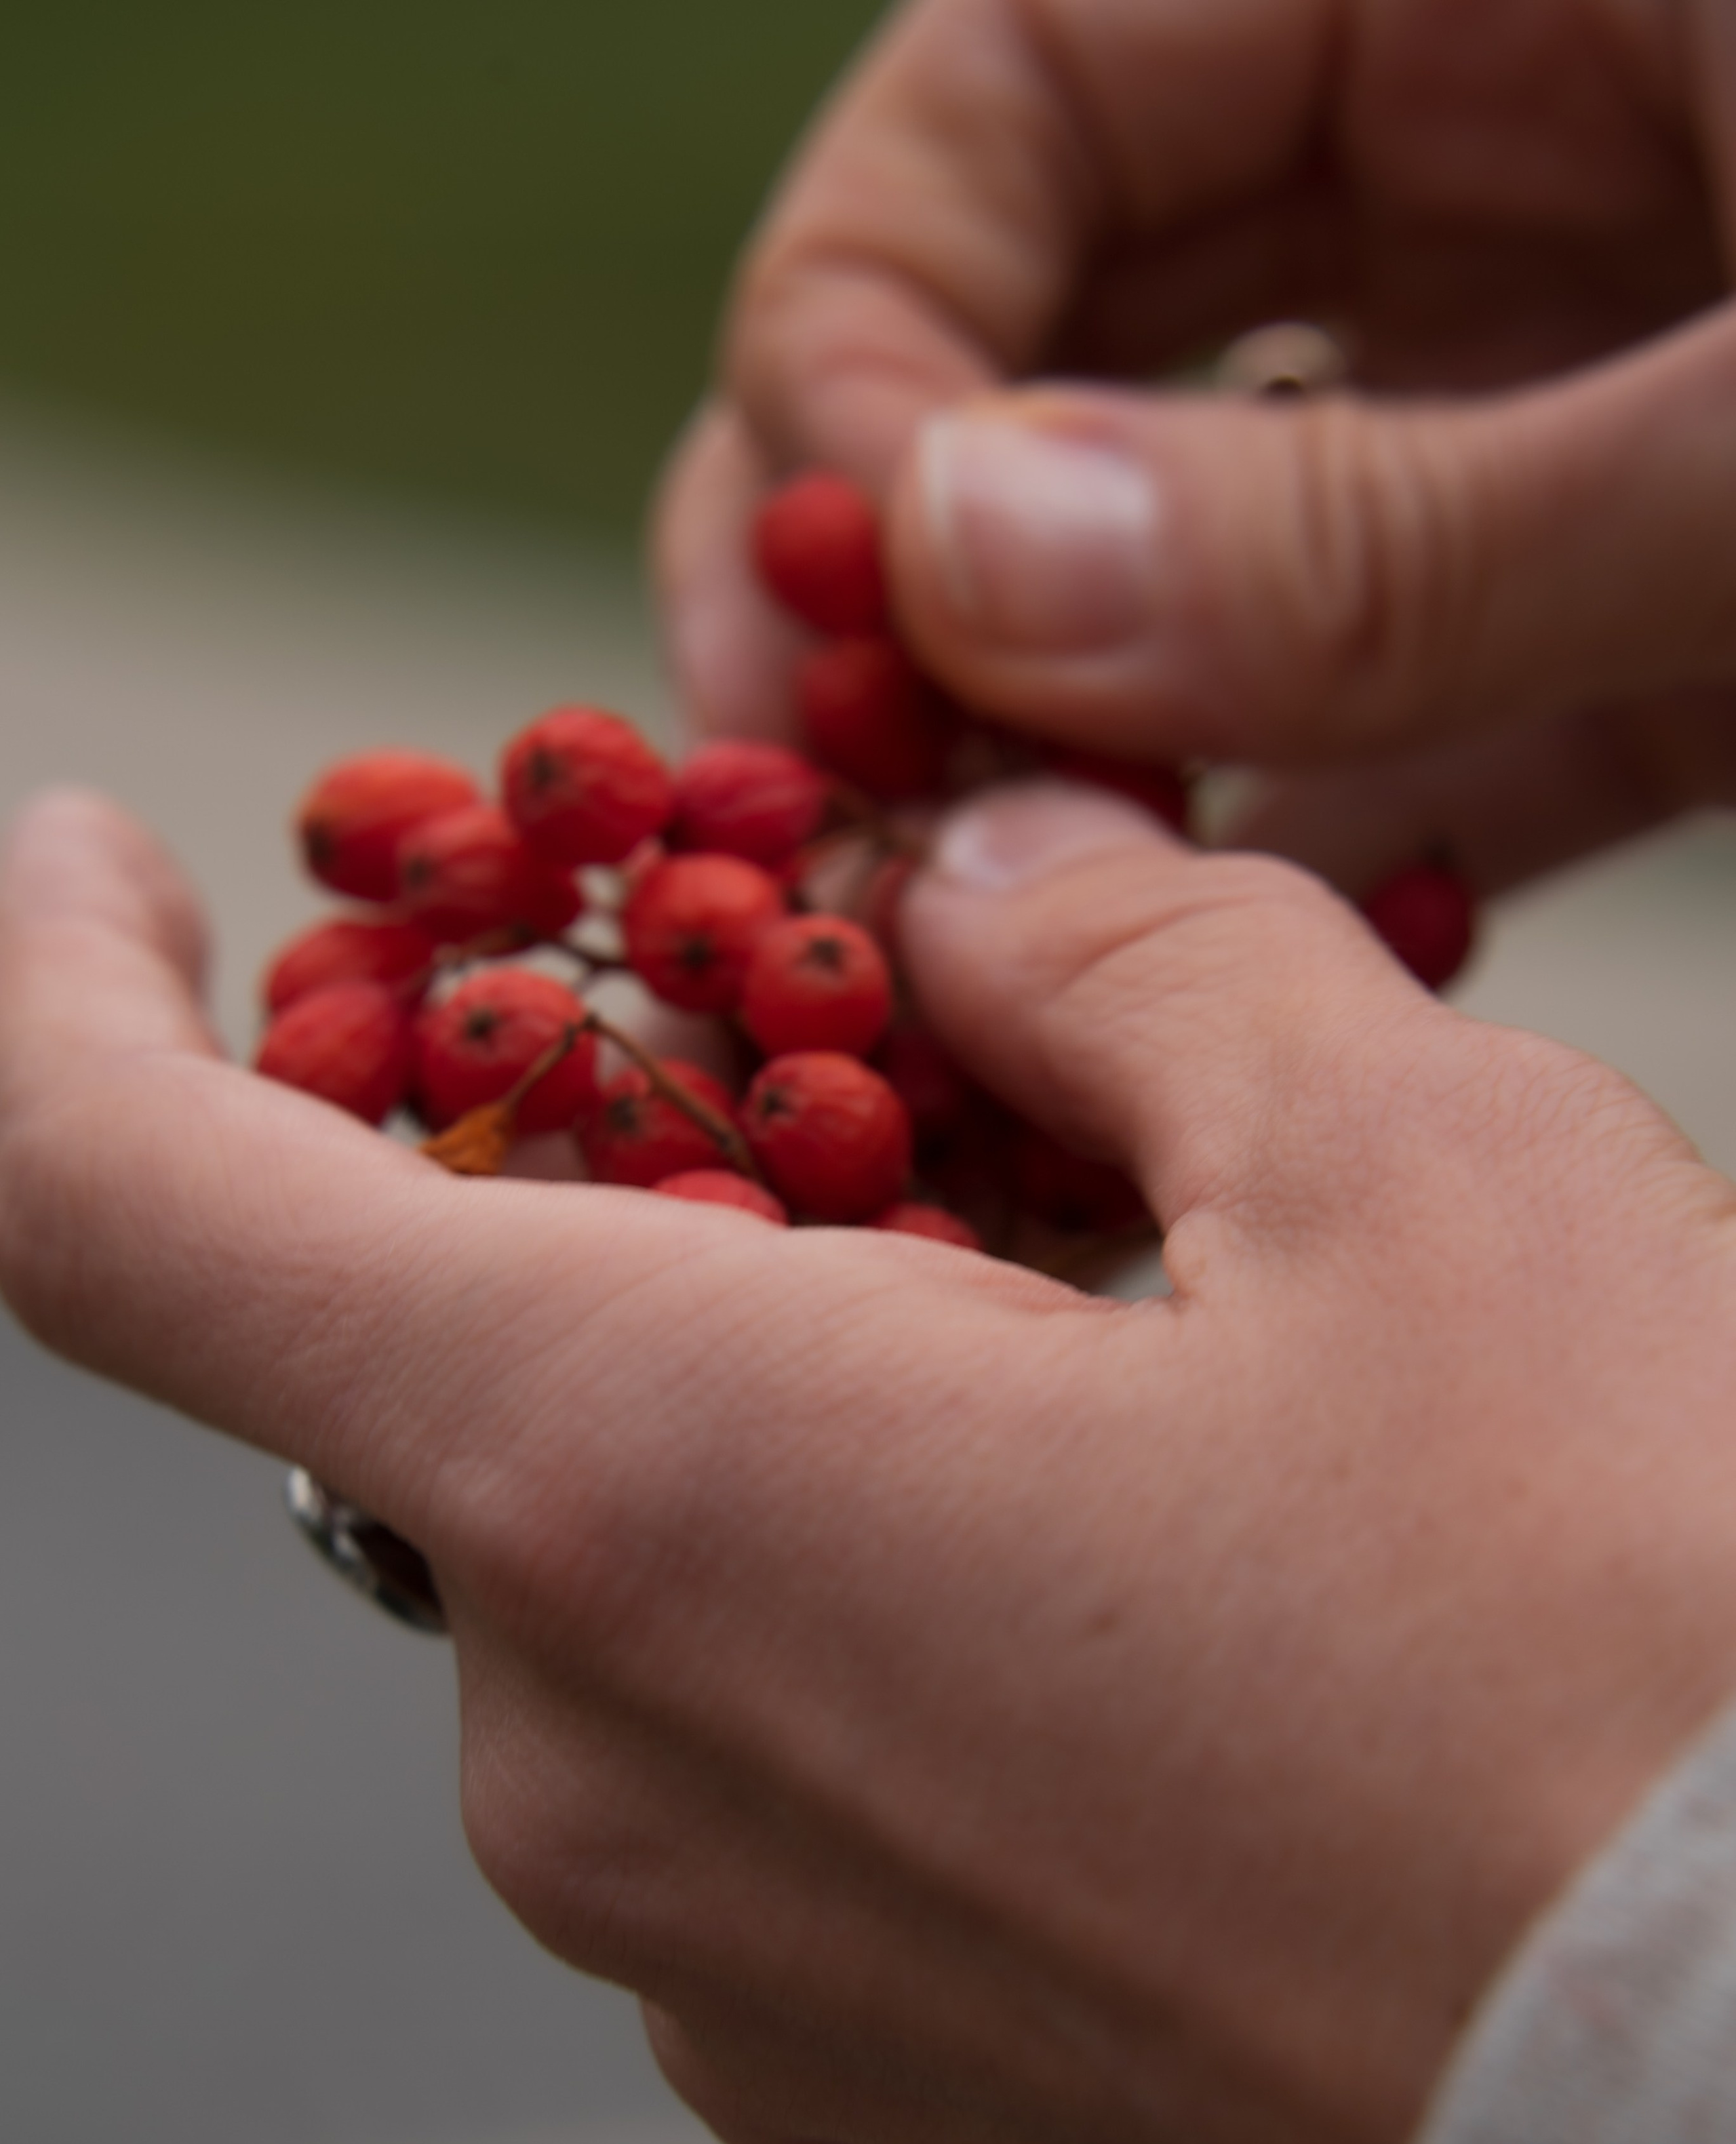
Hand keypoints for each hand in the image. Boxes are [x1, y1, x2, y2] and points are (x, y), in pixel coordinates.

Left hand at [7, 784, 1735, 2143]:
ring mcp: (715, 1970)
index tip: (116, 867)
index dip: (63, 990)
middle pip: (485, 1371)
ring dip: (826, 1416)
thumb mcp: (1424, 1178)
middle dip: (674, 1191)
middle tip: (980, 1118)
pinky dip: (896, 1618)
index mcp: (636, 1481)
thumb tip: (990, 902)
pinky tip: (1186, 1631)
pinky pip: (780, 1770)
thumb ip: (1138, 968)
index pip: (121, 1201)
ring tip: (1167, 1400)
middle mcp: (592, 1768)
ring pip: (660, 1571)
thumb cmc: (1633, 1676)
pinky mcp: (859, 2092)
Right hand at [657, 0, 1735, 894]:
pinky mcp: (1687, 601)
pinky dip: (1346, 869)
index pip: (1014, 85)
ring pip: (1235, 575)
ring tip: (1010, 979)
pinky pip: (1452, 727)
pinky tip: (1259, 1006)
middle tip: (835, 832)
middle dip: (923, 600)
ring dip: (1103, 781)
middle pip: (1071, 344)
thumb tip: (954, 587)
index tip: (851, 641)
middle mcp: (1497, 154)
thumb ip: (1380, 520)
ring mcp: (1586, 384)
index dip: (862, 355)